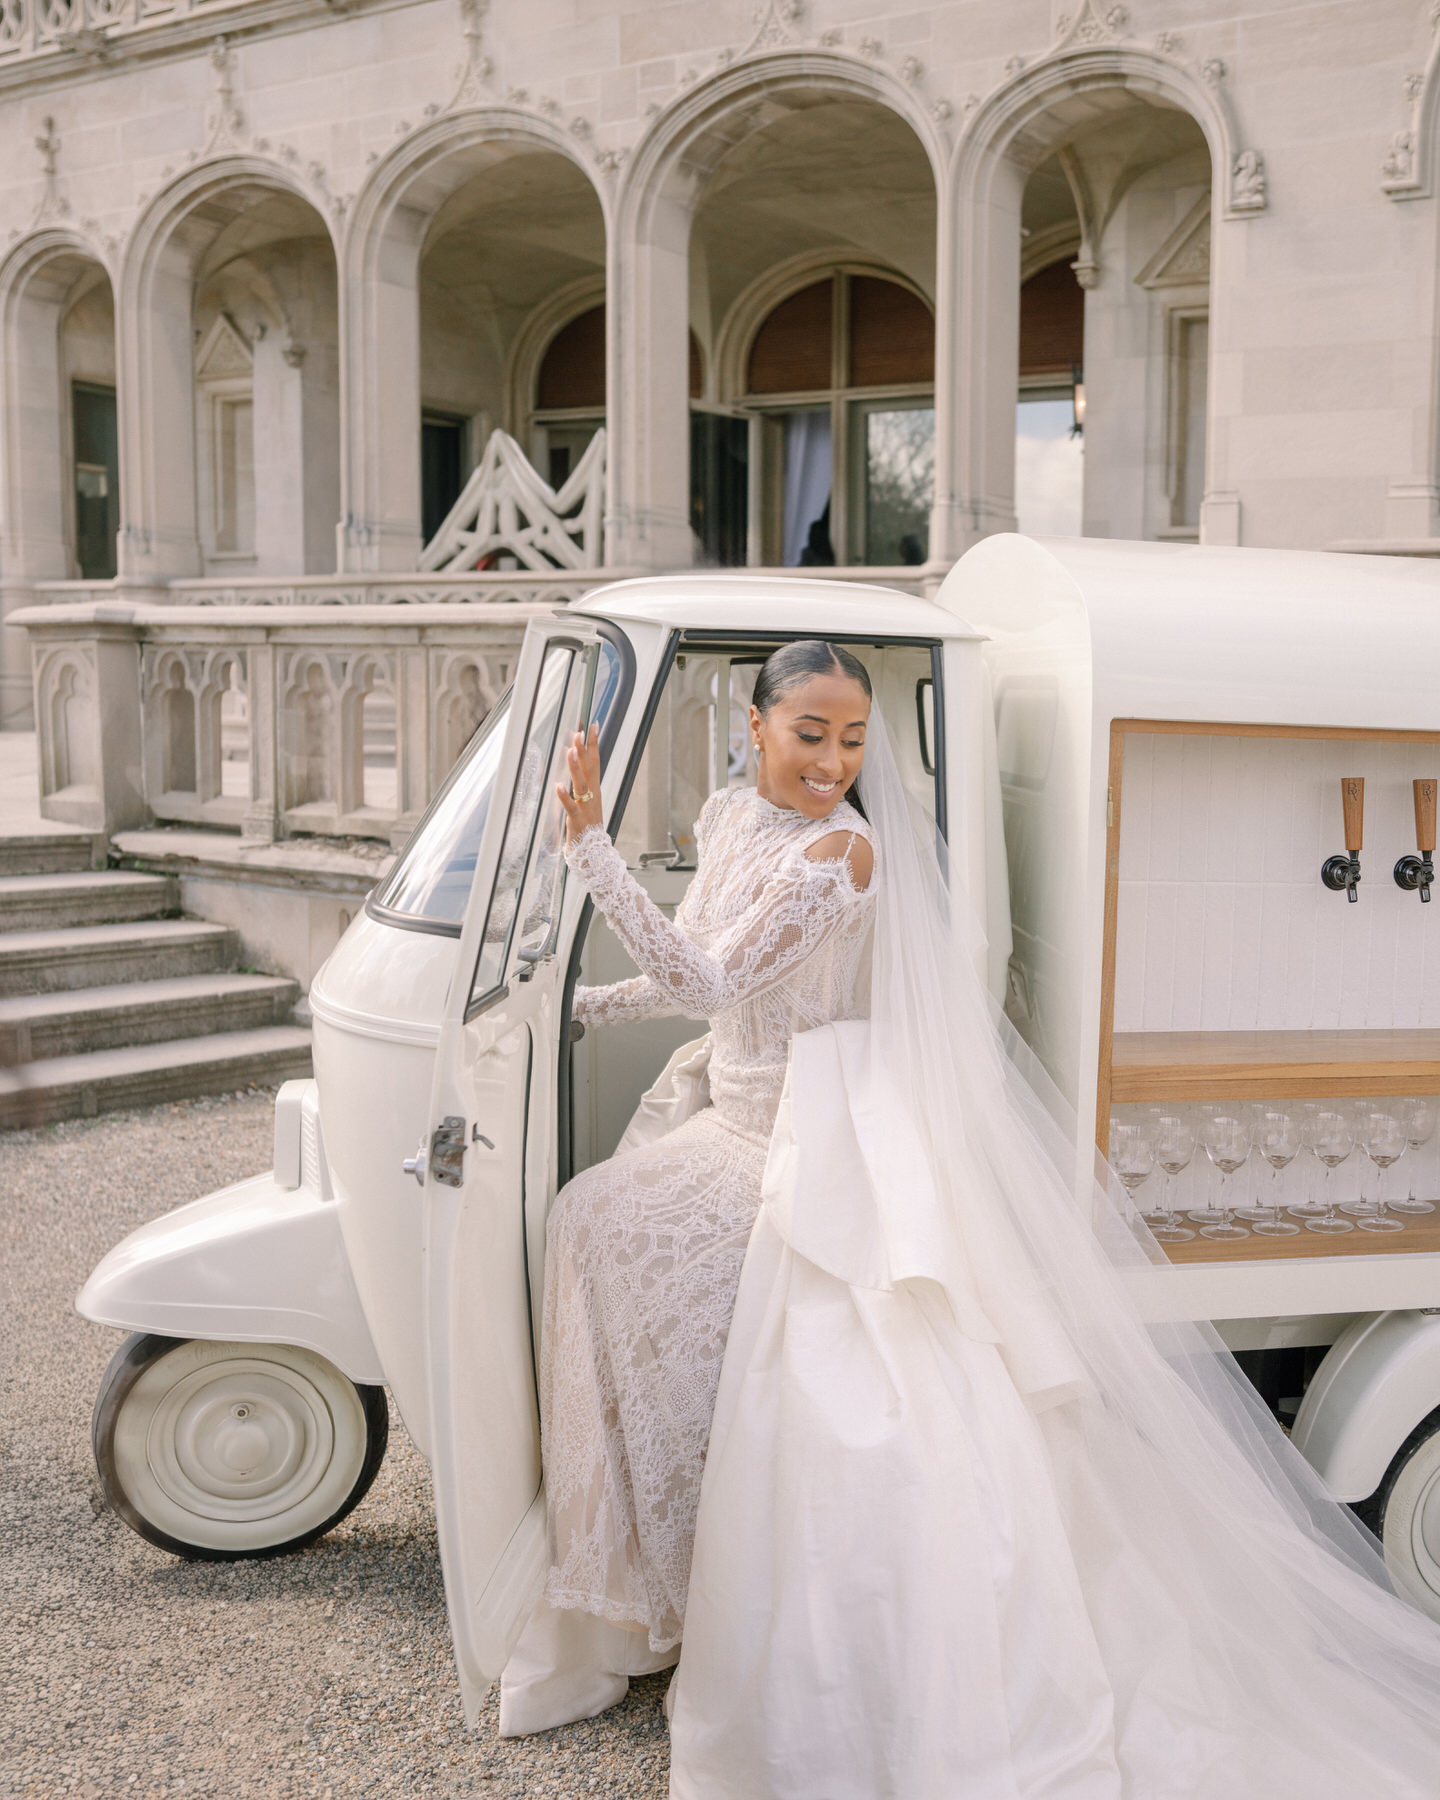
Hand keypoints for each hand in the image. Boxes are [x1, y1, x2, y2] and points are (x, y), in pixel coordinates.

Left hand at [556, 724, 603, 842]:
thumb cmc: (587, 824)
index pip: (595, 761)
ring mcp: (585, 807)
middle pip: (589, 768)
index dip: (594, 743)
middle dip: (585, 749)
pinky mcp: (577, 820)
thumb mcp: (586, 799)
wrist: (594, 852)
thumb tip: (573, 761)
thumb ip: (580, 781)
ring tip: (570, 750)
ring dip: (575, 767)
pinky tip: (557, 787)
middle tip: (580, 731)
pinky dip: (564, 796)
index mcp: (595, 789)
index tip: (593, 725)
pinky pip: (570, 806)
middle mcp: (592, 795)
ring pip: (581, 784)